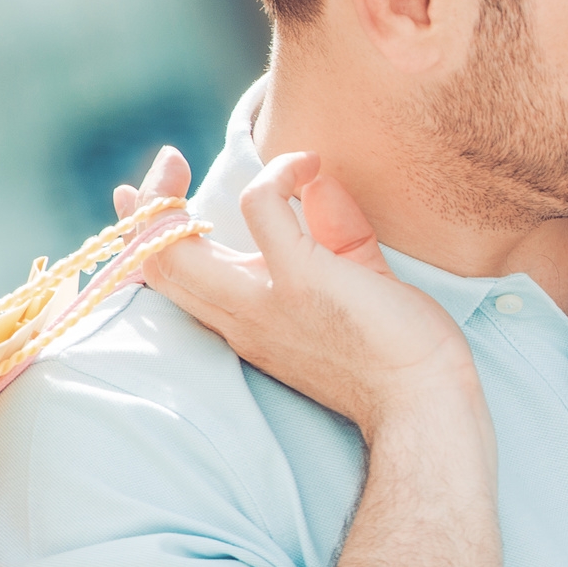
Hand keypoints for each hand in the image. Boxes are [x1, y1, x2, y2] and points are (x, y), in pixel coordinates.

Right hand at [128, 148, 477, 436]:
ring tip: (253, 164)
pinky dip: (279, 173)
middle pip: (154, 262)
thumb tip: (319, 182)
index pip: (168, 283)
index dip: (143, 235)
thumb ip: (333, 233)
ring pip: (174, 245)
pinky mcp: (299, 279)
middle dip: (146, 205)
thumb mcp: (355, 283)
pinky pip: (260, 205)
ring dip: (190, 190)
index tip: (142, 196)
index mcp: (246, 322)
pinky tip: (312, 167)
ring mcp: (263, 301)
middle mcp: (241, 316)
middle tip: (169, 164)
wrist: (425, 402)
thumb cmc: (400, 351)